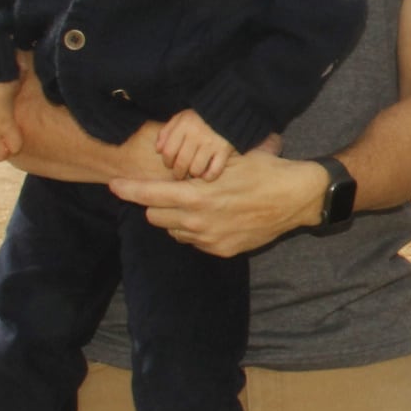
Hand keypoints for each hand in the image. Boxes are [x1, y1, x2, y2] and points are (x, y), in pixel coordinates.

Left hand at [112, 151, 326, 257]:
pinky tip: (214, 216)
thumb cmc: (263, 171)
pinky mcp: (222, 250)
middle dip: (157, 202)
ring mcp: (209, 239)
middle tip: (172, 190)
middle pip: (155, 216)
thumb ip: (194, 167)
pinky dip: (196, 229)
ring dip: (176, 218)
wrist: (296, 198)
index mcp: (196, 196)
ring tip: (196, 203)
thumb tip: (170, 165)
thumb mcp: (227, 160)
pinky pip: (194, 241)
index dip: (128, 189)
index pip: (149, 195)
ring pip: (173, 230)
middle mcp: (198, 222)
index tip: (114, 185)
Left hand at [158, 110, 235, 181]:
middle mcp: (196, 135)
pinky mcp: (224, 150)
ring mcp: (211, 143)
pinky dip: (208, 176)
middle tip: (180, 174)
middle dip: (178, 172)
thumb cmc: (199, 117)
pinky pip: (214, 170)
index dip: (166, 162)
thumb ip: (166, 132)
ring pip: (196, 169)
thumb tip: (158, 150)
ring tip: (193, 172)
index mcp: (184, 126)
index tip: (170, 164)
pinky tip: (206, 173)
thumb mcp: (180, 118)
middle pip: (181, 163)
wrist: (227, 110)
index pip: (168, 152)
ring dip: (192, 174)